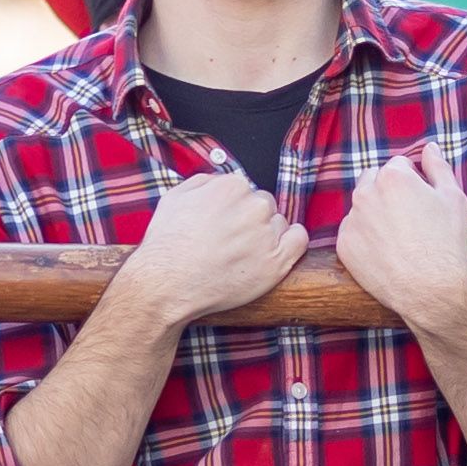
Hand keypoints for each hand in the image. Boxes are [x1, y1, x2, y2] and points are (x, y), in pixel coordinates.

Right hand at [100, 158, 307, 339]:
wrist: (167, 284)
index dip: (235, 208)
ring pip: (279, 225)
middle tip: (231, 241)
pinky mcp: (277, 262)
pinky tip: (278, 250)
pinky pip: (299, 241)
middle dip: (251, 220)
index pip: (246, 190)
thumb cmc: (167, 245)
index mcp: (232, 186)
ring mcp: (267, 235)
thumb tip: (220, 180)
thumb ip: (205, 182)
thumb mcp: (175, 197)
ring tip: (241, 255)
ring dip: (267, 235)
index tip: (226, 223)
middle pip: (265, 206)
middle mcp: (254, 206)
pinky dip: (292, 242)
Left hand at [330, 142, 466, 338]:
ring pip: (361, 207)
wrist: (432, 290)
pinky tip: (386, 252)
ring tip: (398, 238)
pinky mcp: (343, 246)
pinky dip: (365, 239)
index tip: (422, 203)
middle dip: (388, 192)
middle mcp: (365, 193)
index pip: (398, 165)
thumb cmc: (447, 243)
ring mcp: (352, 220)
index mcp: (392, 176)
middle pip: (373, 180)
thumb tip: (429, 147)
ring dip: (375, 214)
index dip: (413, 182)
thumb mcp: (453, 197)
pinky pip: (352, 233)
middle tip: (409, 219)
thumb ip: (438, 166)